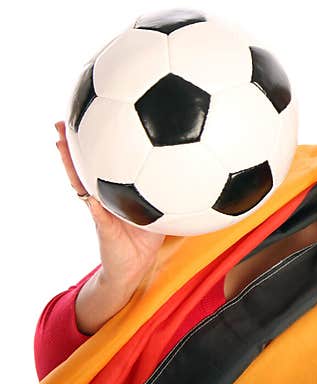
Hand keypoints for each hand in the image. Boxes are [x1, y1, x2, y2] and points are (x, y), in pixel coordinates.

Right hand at [55, 121, 165, 290]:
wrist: (136, 266)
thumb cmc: (149, 235)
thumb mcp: (162, 211)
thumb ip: (167, 191)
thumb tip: (188, 166)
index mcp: (115, 190)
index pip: (102, 162)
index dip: (94, 143)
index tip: (87, 118)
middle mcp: (103, 197)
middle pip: (83, 168)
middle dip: (72, 147)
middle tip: (61, 124)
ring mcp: (100, 211)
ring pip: (82, 186)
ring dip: (72, 168)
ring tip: (62, 146)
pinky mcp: (104, 228)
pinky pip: (99, 216)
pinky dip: (95, 207)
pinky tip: (89, 196)